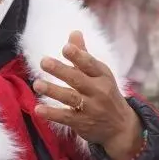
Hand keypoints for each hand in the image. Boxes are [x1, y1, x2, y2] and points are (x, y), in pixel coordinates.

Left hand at [33, 31, 143, 159]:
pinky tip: (38, 110)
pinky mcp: (83, 123)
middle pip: (78, 79)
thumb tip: (74, 32)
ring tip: (37, 84)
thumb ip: (84, 55)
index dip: (78, 56)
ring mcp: (91, 108)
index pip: (90, 64)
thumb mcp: (100, 75)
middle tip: (44, 62)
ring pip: (71, 98)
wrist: (121, 127)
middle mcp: (99, 91)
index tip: (66, 48)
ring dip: (53, 91)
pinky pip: (66, 117)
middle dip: (61, 70)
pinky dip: (52, 114)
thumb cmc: (106, 94)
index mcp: (103, 76)